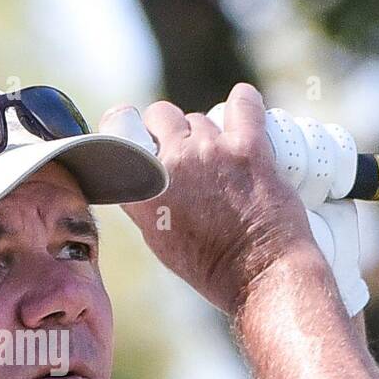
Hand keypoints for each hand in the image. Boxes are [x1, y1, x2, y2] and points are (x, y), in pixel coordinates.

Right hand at [111, 83, 317, 313]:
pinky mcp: (247, 148)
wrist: (260, 275)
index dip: (127, 123)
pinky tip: (244, 111)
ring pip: (200, 118)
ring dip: (208, 132)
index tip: (138, 130)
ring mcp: (208, 152)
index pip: (118, 129)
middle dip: (170, 127)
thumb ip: (145, 199)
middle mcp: (169, 165)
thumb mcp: (158, 238)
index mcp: (140, 190)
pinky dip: (244, 104)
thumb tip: (145, 171)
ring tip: (222, 158)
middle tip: (186, 149)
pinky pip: (243, 104)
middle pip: (161, 115)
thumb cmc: (212, 266)